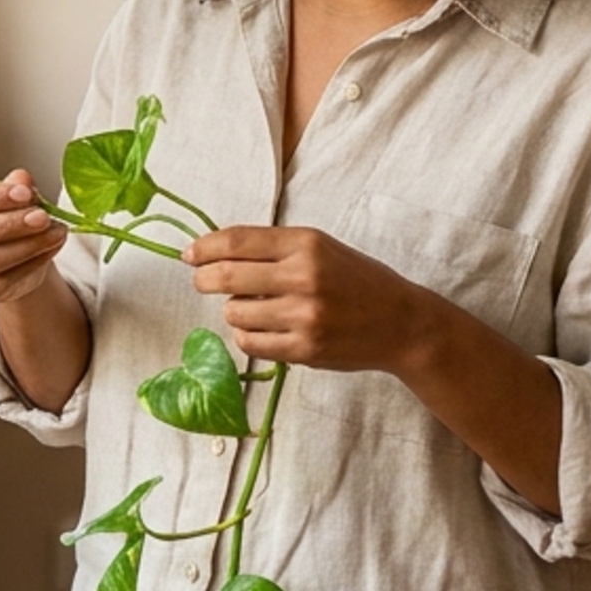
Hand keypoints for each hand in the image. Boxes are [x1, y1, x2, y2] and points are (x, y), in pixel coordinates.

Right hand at [0, 169, 70, 304]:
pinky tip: (50, 248)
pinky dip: (32, 263)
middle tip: (42, 216)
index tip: (25, 193)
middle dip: (8, 225)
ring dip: (25, 246)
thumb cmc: (4, 214)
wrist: (13, 253)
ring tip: (55, 232)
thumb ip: (15, 186)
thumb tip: (21, 179)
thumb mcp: (11, 195)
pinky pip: (3, 281)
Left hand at [186, 225, 435, 371]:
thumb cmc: (356, 281)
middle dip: (203, 279)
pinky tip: (265, 329)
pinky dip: (248, 336)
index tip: (189, 253)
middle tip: (200, 281)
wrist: (401, 322)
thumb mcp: (320, 248)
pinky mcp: (304, 349)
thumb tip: (213, 250)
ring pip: (234, 313)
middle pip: (226, 277)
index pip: (237, 241)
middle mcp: (304, 277)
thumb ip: (272, 248)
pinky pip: (250, 343)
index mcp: (306, 243)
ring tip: (257, 309)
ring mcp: (303, 316)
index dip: (204, 247)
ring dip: (235, 311)